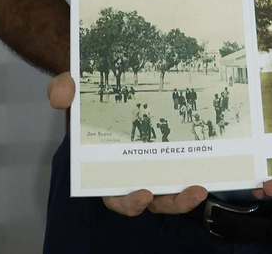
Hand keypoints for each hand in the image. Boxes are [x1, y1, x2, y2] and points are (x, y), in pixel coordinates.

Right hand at [46, 73, 209, 216]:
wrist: (106, 69)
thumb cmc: (87, 89)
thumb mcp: (71, 85)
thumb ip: (63, 88)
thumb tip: (59, 97)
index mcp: (104, 167)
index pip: (115, 197)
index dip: (128, 202)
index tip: (142, 193)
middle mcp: (131, 171)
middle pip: (152, 201)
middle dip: (171, 203)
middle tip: (188, 192)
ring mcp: (154, 163)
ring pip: (171, 192)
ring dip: (187, 196)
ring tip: (202, 186)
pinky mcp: (172, 149)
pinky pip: (185, 167)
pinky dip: (197, 169)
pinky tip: (212, 161)